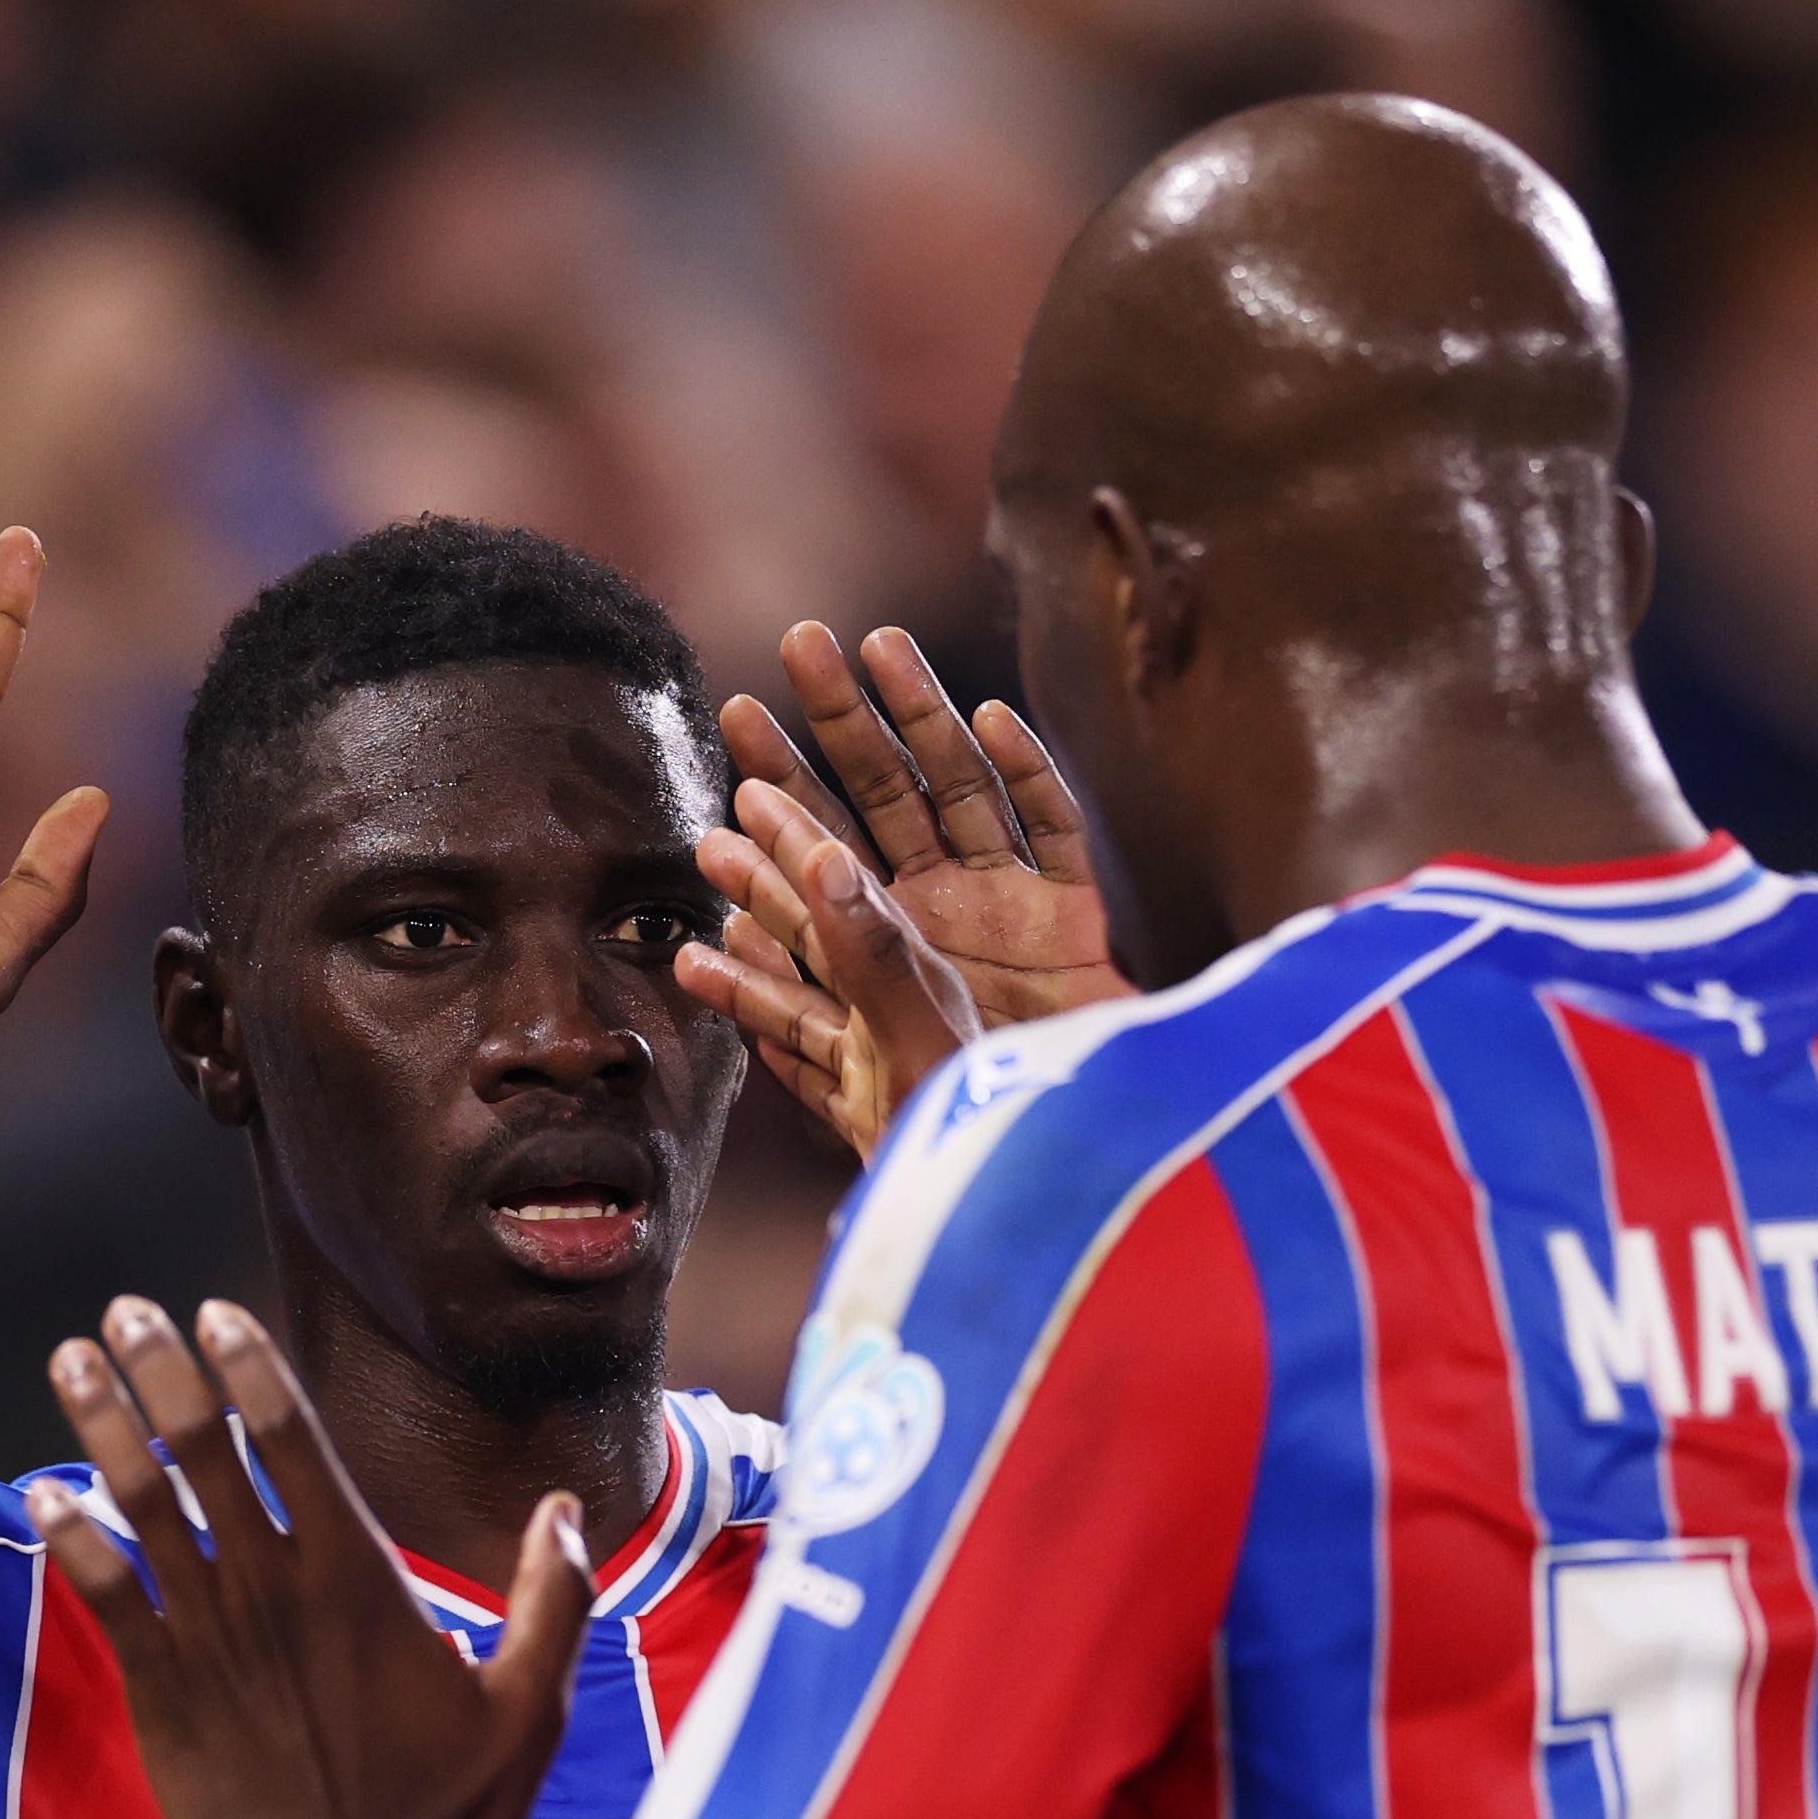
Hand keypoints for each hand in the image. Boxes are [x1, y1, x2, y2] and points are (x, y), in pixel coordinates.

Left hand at [29, 1297, 595, 1818]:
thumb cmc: (455, 1814)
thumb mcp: (531, 1705)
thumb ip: (549, 1599)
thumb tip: (563, 1509)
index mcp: (359, 1578)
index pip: (292, 1441)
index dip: (249, 1368)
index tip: (215, 1314)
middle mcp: (276, 1592)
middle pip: (206, 1451)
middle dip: (161, 1371)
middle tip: (127, 1310)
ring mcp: (213, 1643)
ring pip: (143, 1509)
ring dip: (102, 1428)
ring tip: (70, 1360)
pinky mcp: (166, 1700)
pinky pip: (107, 1601)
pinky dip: (72, 1543)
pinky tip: (42, 1497)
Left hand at [676, 622, 1134, 1155]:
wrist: (1090, 1171)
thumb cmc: (985, 1148)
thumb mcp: (895, 1074)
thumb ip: (839, 999)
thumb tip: (758, 911)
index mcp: (882, 968)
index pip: (812, 877)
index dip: (773, 815)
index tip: (727, 747)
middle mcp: (939, 926)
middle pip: (876, 810)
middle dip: (832, 736)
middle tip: (783, 655)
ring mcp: (1008, 915)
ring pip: (959, 793)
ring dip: (921, 722)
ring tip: (877, 647)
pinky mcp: (1081, 923)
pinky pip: (1055, 832)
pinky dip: (1031, 777)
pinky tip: (995, 720)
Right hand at [676, 783, 986, 1157]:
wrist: (1008, 1246)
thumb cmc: (985, 1150)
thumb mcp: (926, 1041)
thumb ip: (880, 957)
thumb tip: (830, 859)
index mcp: (923, 990)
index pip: (848, 897)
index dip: (799, 840)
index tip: (752, 790)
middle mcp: (905, 1022)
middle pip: (823, 941)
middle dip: (765, 890)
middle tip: (708, 842)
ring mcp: (887, 1076)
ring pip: (808, 1005)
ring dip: (753, 968)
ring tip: (692, 939)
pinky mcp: (874, 1131)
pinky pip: (814, 1073)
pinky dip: (774, 1042)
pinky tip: (742, 1024)